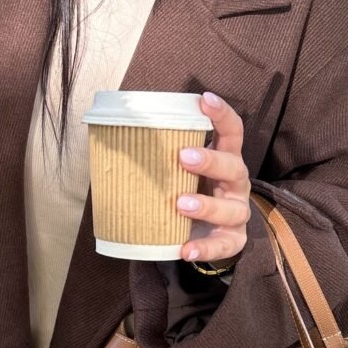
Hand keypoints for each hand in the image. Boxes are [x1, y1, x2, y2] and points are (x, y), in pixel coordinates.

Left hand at [175, 91, 250, 264]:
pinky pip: (222, 246)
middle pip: (233, 167)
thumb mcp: (179, 171)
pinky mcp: (232, 241)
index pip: (231, 131)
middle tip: (184, 156)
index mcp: (224, 159)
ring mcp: (236, 213)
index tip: (204, 99)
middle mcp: (235, 183)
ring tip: (180, 203)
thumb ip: (160, 156)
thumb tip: (110, 137)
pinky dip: (204, 248)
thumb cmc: (187, 190)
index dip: (221, 114)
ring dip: (206, 205)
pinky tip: (185, 248)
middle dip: (211, 160)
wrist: (200, 232)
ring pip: (231, 209)